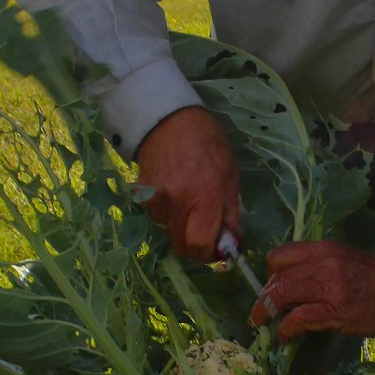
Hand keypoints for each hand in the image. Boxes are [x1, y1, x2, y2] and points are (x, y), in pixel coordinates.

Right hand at [135, 106, 240, 261]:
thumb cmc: (209, 145)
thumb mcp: (230, 176)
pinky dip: (164, 209)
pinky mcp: (142, 194)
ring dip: (178, 224)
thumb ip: (231, 213)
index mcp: (207, 196)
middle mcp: (179, 201)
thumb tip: (232, 243)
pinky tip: (171, 189)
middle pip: (181, 246)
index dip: (208, 254)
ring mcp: (158, 198)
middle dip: (194, 247)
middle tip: (202, 235)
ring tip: (186, 198)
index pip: (201, 244)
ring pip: (167, 230)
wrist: (170, 120)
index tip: (215, 250)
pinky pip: (155, 214)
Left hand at [250, 242, 374, 342]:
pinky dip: (286, 328)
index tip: (271, 287)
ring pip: (282, 294)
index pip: (281, 256)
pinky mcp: (336, 310)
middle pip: (277, 277)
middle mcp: (322, 264)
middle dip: (264, 297)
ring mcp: (329, 287)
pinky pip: (300, 318)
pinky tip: (286, 336)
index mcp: (324, 250)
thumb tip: (296, 288)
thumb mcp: (345, 261)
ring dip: (267, 311)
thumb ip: (320, 269)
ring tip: (264, 323)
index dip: (271, 274)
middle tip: (261, 312)